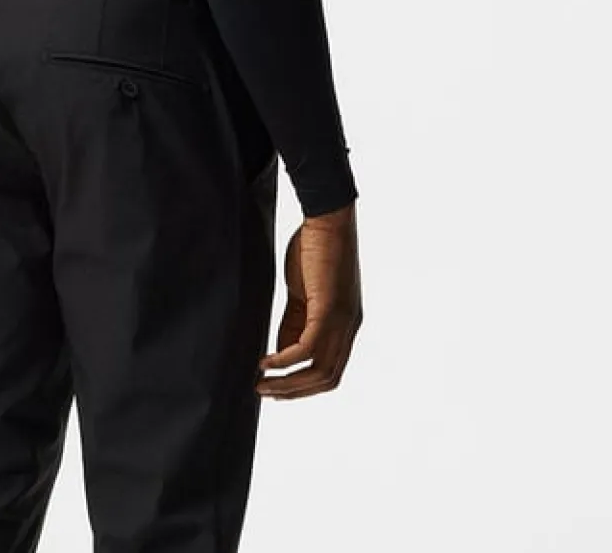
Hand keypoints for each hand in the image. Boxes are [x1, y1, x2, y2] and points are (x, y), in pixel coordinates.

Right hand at [256, 203, 362, 399]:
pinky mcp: (330, 310)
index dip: (304, 386)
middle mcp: (349, 328)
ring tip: (261, 385)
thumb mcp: (303, 292)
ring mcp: (343, 321)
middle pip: (326, 379)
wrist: (327, 217)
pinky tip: (266, 362)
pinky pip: (307, 348)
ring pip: (319, 371)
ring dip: (288, 384)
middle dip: (294, 392)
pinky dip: (285, 360)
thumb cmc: (314, 248)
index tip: (277, 390)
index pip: (330, 370)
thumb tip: (283, 352)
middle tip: (265, 394)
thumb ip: (295, 322)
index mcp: (346, 324)